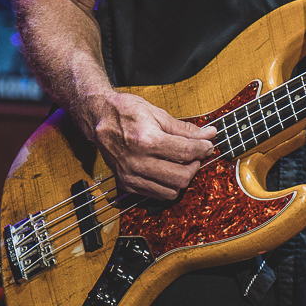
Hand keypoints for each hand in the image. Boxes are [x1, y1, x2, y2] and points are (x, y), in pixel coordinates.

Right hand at [79, 91, 216, 199]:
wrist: (97, 118)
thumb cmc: (126, 111)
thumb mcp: (158, 113)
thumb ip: (185, 128)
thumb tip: (208, 134)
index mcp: (146, 140)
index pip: (186, 152)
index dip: (204, 148)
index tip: (208, 144)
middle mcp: (137, 162)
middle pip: (181, 176)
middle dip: (195, 165)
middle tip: (196, 154)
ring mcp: (130, 175)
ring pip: (171, 191)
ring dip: (182, 178)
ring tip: (182, 163)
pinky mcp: (126, 184)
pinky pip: (156, 194)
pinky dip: (167, 185)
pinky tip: (168, 170)